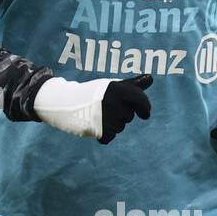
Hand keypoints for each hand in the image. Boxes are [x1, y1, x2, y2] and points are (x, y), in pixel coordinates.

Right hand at [32, 74, 151, 141]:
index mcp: (118, 89)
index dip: (145, 107)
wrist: (66, 102)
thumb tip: (151, 78)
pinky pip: (110, 137)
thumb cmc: (93, 93)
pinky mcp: (100, 132)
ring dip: (112, 124)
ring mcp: (107, 118)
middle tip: (106, 107)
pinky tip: (95, 125)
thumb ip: (132, 85)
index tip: (145, 114)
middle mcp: (114, 103)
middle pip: (129, 116)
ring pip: (120, 127)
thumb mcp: (112, 85)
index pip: (140, 100)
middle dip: (121, 113)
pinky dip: (104, 134)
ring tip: (98, 115)